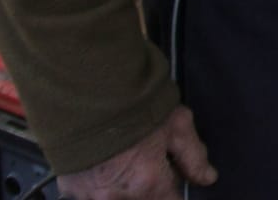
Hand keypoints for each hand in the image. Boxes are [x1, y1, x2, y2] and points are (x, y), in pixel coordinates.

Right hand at [58, 106, 216, 199]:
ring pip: (119, 198)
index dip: (174, 187)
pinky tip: (104, 160)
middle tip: (147, 158)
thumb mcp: (176, 124)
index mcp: (147, 183)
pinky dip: (100, 182)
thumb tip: (207, 177)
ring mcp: (90, 194)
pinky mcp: (70, 187)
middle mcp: (117, 196)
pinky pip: (91, 193)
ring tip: (124, 157)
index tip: (172, 174)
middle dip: (150, 186)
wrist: (84, 90)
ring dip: (125, 186)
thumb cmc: (131, 104)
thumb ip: (193, 156)